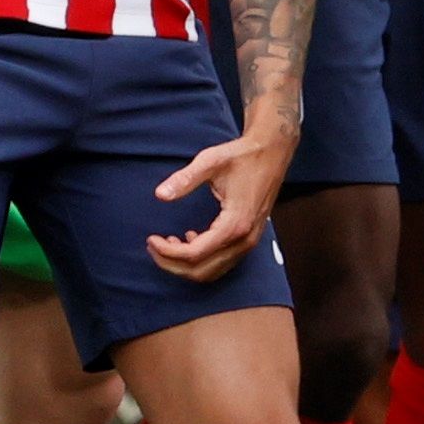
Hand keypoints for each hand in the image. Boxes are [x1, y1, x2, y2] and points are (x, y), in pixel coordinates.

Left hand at [152, 112, 295, 281]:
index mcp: (235, 223)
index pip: (195, 253)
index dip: (168, 252)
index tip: (151, 239)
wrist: (273, 152)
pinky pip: (222, 262)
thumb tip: (160, 195)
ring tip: (167, 244)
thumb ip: (184, 179)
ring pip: (212, 271)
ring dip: (186, 265)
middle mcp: (245, 239)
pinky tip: (189, 239)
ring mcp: (250, 242)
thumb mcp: (211, 161)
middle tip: (153, 246)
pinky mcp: (250, 239)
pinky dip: (202, 260)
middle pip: (201, 271)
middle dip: (172, 264)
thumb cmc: (243, 155)